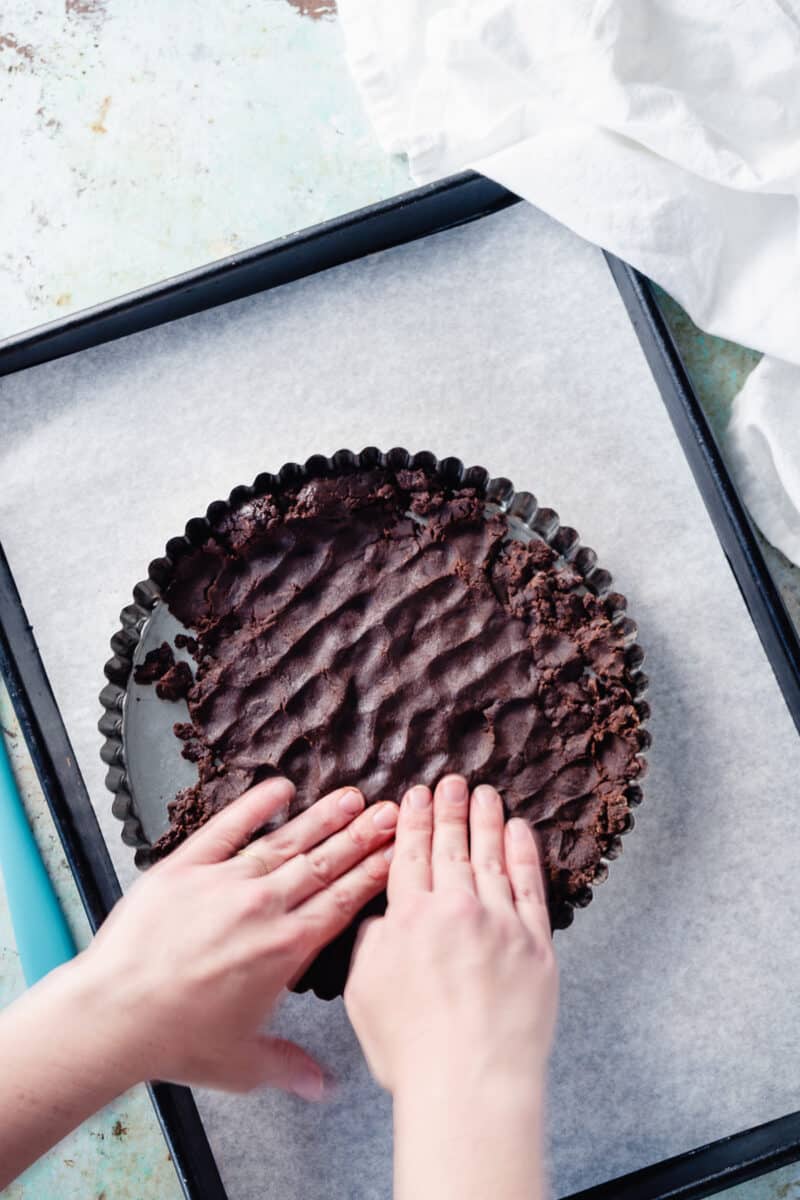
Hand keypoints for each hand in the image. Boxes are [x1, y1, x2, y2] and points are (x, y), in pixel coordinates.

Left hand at [80, 776, 397, 1096]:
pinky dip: (254, 806)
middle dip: (363, 836)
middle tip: (390, 811)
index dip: (374, 872)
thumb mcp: (243, 1064)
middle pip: (325, 863)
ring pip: (287, 841)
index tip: (397, 850)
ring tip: (351, 797)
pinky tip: (280, 788)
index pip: (344, 900)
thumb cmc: (176, 1042)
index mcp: (286, 949)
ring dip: (323, 818)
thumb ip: (289, 1066)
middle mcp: (264, 908)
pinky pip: (227, 828)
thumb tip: (324, 1087)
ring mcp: (226, 883)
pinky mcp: (186, 868)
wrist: (115, 1016)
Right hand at [344, 775, 556, 1199]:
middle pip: (451, 846)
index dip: (413, 821)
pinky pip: (529, 886)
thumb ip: (371, 943)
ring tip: (486, 793)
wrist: (471, 1083)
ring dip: (487, 820)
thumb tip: (383, 917)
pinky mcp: (536, 943)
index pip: (410, 855)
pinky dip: (524, 853)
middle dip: (450, 809)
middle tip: (453, 781)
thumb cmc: (412, 1050)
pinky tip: (520, 830)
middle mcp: (455, 909)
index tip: (416, 795)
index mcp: (409, 918)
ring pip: (492, 856)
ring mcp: (499, 922)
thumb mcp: (363, 993)